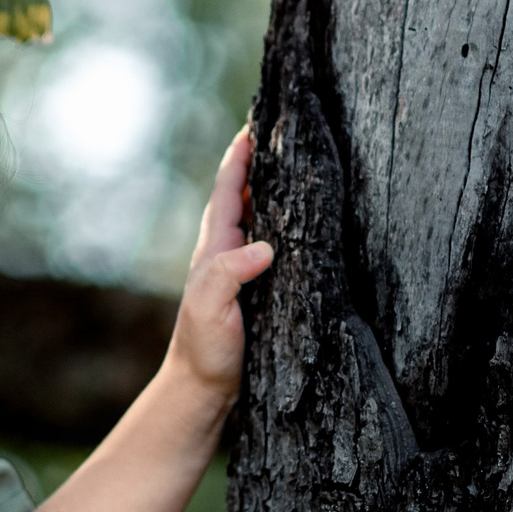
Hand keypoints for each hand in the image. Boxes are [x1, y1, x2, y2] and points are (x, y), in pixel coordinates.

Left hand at [164, 128, 274, 403]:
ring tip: (300, 161)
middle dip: (261, 162)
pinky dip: (288, 223)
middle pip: (246, 195)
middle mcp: (228, 250)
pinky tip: (307, 219)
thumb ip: (229, 274)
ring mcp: (243, 268)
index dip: (240, 157)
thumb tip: (264, 247)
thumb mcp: (212, 308)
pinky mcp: (260, 287)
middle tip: (284, 129)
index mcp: (215, 247)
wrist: (204, 388)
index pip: (229, 191)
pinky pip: (275, 243)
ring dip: (277, 189)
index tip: (254, 123)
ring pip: (261, 217)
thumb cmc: (205, 347)